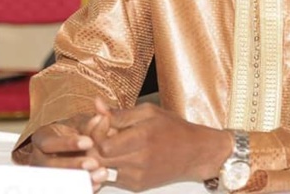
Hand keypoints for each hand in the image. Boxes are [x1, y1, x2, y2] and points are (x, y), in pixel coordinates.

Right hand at [28, 112, 112, 191]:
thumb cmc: (74, 134)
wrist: (71, 151)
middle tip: (93, 163)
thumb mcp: (80, 125)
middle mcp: (39, 158)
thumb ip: (90, 124)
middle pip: (50, 165)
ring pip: (58, 180)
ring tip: (100, 174)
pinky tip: (96, 184)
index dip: (69, 143)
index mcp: (42, 138)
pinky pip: (66, 189)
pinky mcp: (56, 185)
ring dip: (80, 179)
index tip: (89, 142)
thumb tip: (100, 119)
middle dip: (73, 165)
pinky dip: (83, 188)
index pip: (50, 142)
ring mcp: (45, 175)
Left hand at [94, 100, 232, 191]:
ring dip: (100, 157)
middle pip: (98, 159)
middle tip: (102, 134)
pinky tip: (119, 155)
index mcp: (142, 137)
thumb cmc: (173, 129)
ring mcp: (137, 176)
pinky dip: (110, 166)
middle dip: (94, 145)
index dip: (97, 133)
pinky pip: (112, 178)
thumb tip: (97, 104)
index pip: (103, 144)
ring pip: (102, 170)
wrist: (195, 154)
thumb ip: (120, 113)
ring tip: (111, 144)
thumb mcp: (149, 112)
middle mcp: (139, 160)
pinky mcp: (137, 186)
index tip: (104, 122)